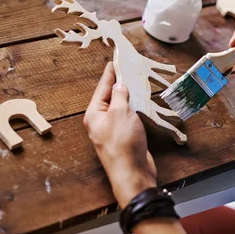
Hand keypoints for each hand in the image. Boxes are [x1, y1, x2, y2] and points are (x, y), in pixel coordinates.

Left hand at [84, 62, 156, 207]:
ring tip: (134, 82)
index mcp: (94, 114)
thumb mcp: (121, 113)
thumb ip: (120, 96)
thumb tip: (119, 85)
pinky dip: (133, 108)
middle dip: (118, 83)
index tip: (114, 61)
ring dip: (127, 96)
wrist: (132, 172)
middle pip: (109, 97)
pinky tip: (140, 103)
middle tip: (126, 68)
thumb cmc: (123, 143)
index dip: (109, 73)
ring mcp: (112, 130)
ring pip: (119, 107)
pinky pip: (127, 117)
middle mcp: (100, 121)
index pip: (102, 88)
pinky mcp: (124, 137)